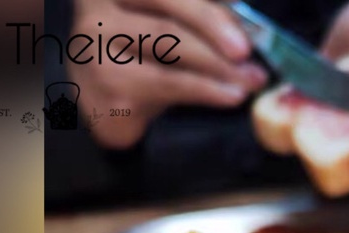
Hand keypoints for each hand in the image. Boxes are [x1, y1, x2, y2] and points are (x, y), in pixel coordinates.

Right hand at [68, 0, 267, 148]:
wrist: (103, 107)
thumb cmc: (140, 60)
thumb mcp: (163, 26)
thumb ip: (193, 17)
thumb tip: (243, 18)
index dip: (207, 6)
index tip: (241, 13)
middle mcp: (98, 5)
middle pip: (167, 7)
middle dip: (215, 29)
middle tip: (248, 54)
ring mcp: (98, 43)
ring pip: (170, 45)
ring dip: (219, 65)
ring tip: (250, 80)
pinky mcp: (110, 84)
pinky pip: (170, 83)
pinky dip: (207, 90)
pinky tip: (231, 96)